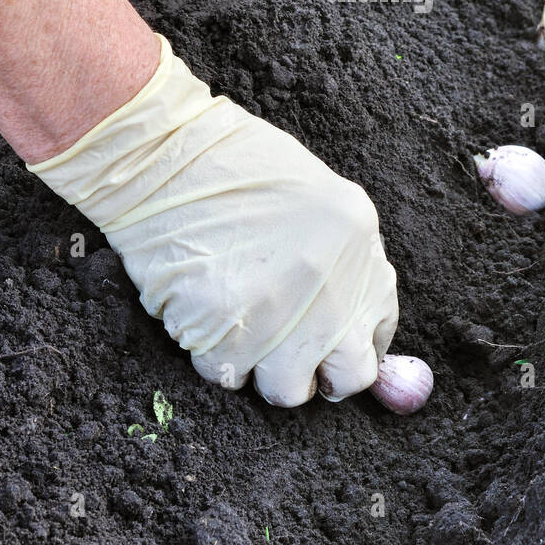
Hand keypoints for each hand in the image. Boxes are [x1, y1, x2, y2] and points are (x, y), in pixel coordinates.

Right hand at [29, 37, 399, 406]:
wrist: (165, 155)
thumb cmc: (234, 165)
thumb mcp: (316, 197)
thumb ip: (341, 260)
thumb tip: (356, 330)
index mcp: (360, 242)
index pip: (379, 328)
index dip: (351, 341)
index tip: (329, 343)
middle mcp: (333, 287)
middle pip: (349, 376)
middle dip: (319, 373)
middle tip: (286, 352)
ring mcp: (281, 316)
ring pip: (285, 388)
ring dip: (261, 367)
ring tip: (237, 323)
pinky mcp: (226, 334)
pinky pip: (225, 373)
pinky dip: (211, 352)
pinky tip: (202, 307)